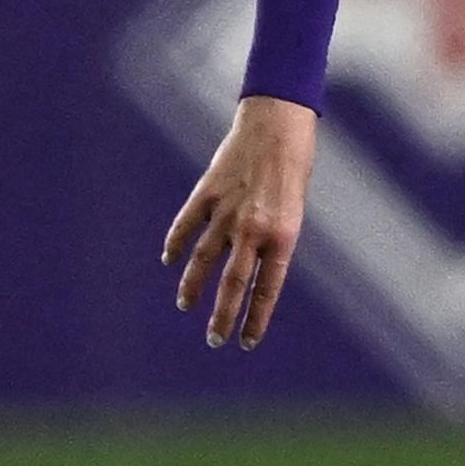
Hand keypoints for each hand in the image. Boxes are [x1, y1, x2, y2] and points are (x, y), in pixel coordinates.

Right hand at [163, 95, 318, 349]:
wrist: (277, 123)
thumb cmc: (295, 167)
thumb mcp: (294, 211)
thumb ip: (271, 241)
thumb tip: (250, 272)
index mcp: (282, 236)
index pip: (266, 290)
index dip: (255, 319)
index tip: (246, 342)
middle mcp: (252, 229)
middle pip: (232, 284)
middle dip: (222, 317)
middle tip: (215, 340)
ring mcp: (226, 211)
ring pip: (202, 260)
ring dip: (193, 287)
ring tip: (186, 305)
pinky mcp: (207, 193)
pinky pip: (186, 226)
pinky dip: (175, 244)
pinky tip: (169, 260)